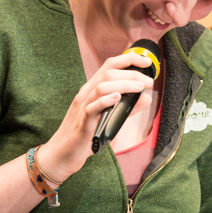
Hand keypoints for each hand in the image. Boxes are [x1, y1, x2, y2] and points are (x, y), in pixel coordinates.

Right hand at [38, 51, 154, 180]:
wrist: (63, 153)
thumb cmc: (86, 134)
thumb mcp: (110, 117)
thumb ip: (127, 107)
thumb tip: (146, 97)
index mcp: (92, 89)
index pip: (110, 66)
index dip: (129, 59)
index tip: (146, 62)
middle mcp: (86, 93)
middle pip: (109, 73)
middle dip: (132, 73)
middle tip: (148, 81)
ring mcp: (83, 106)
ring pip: (101, 86)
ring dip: (124, 84)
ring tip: (139, 88)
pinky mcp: (82, 122)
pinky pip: (92, 107)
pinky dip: (105, 100)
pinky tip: (118, 98)